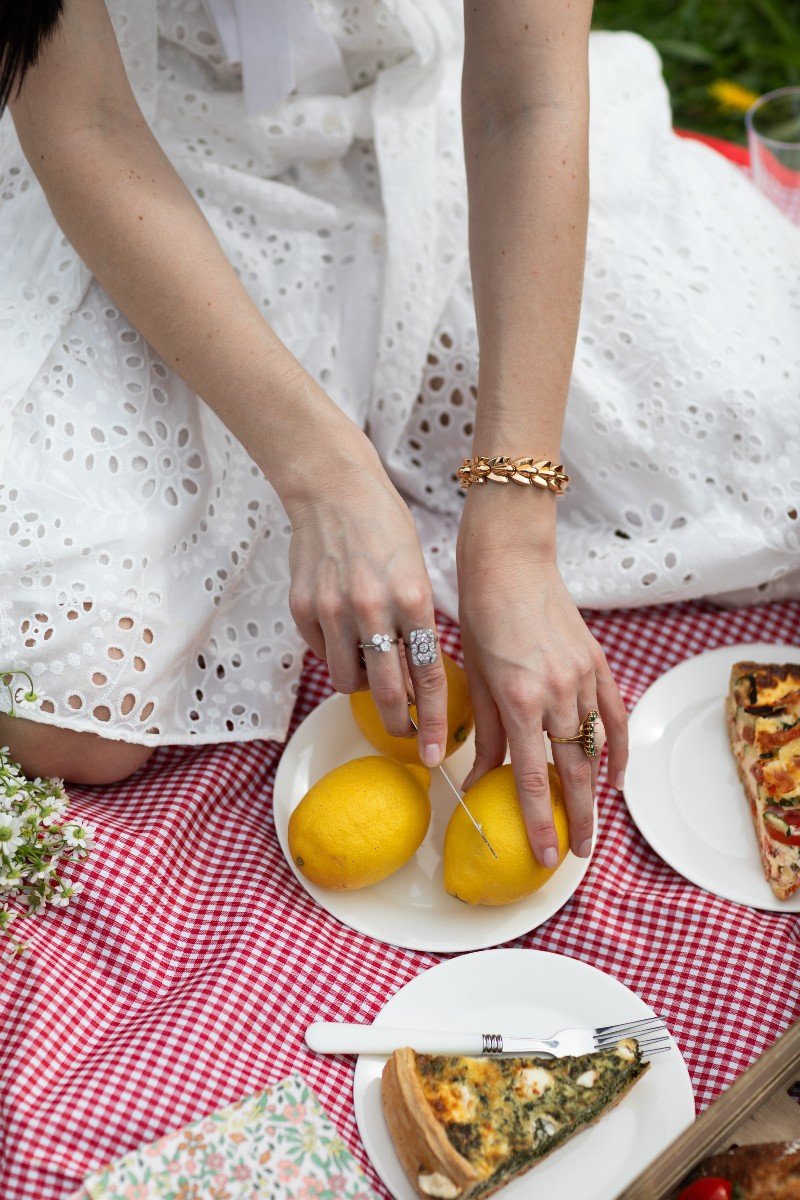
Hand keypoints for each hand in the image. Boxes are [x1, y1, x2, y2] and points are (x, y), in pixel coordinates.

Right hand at [283, 428, 448, 766]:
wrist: (333, 489)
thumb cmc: (384, 529)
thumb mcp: (416, 573)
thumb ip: (417, 624)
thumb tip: (417, 677)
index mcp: (412, 599)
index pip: (429, 677)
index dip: (435, 722)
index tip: (438, 753)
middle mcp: (373, 609)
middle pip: (387, 692)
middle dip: (399, 723)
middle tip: (405, 733)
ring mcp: (333, 610)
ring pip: (348, 681)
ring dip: (363, 686)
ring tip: (372, 668)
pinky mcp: (303, 608)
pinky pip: (322, 654)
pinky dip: (336, 656)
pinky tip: (344, 633)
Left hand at [456, 489, 627, 865]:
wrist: (511, 561)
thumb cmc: (480, 616)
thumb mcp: (474, 677)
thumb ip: (483, 733)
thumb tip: (476, 781)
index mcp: (519, 699)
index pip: (533, 777)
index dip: (539, 822)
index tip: (543, 856)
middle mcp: (557, 693)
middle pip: (574, 773)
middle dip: (577, 819)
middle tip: (576, 855)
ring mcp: (583, 678)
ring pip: (596, 749)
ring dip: (595, 791)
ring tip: (591, 824)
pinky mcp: (597, 664)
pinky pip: (614, 717)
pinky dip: (617, 750)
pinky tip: (614, 778)